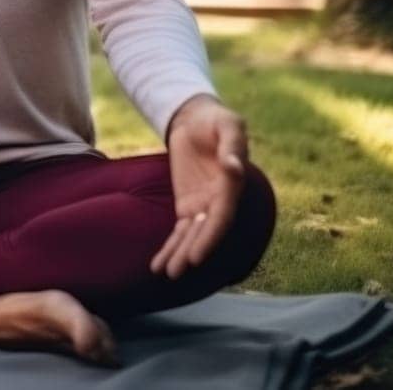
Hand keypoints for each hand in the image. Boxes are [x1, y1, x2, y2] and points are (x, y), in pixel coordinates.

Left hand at [151, 94, 248, 279]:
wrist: (198, 119)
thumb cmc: (217, 121)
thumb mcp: (228, 125)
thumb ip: (232, 145)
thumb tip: (232, 166)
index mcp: (232, 185)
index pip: (222, 216)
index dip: (210, 237)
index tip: (197, 256)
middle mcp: (220, 201)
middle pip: (205, 232)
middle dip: (191, 252)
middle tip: (176, 272)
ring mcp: (203, 205)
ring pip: (191, 235)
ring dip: (179, 254)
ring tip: (165, 273)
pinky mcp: (187, 204)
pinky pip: (180, 229)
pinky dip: (171, 245)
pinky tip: (159, 263)